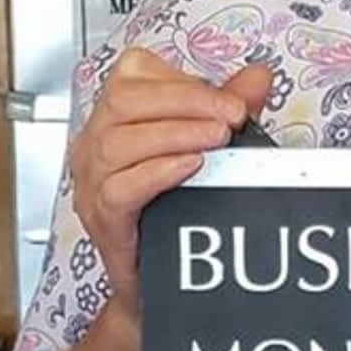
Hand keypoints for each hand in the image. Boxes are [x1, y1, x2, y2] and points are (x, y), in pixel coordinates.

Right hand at [72, 48, 271, 309]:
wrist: (161, 276)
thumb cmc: (175, 206)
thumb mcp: (206, 145)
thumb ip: (226, 107)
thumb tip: (258, 77)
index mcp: (113, 116)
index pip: (133, 74)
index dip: (184, 81)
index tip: (231, 100)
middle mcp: (94, 144)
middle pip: (124, 101)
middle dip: (186, 102)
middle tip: (231, 116)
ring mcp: (92, 183)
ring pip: (118, 142)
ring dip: (176, 134)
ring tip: (217, 139)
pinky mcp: (103, 219)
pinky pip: (118, 189)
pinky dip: (157, 172)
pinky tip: (190, 167)